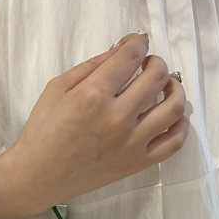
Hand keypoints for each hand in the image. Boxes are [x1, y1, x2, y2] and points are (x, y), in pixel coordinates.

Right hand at [6, 32, 188, 207]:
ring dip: (174, 88)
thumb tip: (120, 50)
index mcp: (93, 96)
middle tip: (148, 64)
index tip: (136, 42)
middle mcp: (116, 118)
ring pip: (173, 107)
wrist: (38, 176)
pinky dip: (181, 125)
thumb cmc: (42, 132)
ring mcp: (130, 143)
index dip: (137, 42)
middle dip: (156, 61)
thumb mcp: (57, 89)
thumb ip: (91, 66)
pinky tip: (173, 115)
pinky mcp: (136, 163)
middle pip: (157, 76)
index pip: (130, 56)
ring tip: (166, 85)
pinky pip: (173, 143)